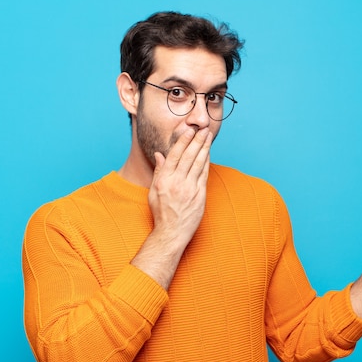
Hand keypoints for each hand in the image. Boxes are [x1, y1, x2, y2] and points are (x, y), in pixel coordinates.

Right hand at [148, 127, 212, 251]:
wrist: (171, 233)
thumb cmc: (161, 213)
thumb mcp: (153, 191)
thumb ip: (158, 171)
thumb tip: (160, 154)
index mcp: (164, 180)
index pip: (175, 155)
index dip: (183, 141)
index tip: (189, 131)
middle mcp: (177, 183)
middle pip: (189, 156)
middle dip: (197, 140)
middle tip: (203, 129)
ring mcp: (189, 189)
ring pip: (199, 163)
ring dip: (204, 148)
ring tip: (208, 137)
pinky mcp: (199, 195)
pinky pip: (204, 175)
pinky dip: (207, 162)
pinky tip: (208, 154)